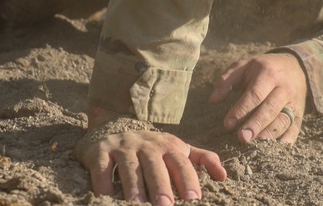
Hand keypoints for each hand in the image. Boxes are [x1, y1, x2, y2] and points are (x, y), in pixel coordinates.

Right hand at [76, 108, 226, 203]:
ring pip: (129, 167)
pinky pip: (101, 167)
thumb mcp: (176, 149)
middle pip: (155, 166)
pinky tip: (106, 197)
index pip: (180, 163)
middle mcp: (146, 145)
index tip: (194, 198)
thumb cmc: (151, 147)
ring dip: (134, 187)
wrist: (111, 125)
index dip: (188, 179)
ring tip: (138, 205)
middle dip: (161, 186)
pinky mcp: (99, 151)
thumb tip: (224, 176)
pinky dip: (103, 182)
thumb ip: (201, 159)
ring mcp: (122, 147)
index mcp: (168, 146)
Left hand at [209, 51, 307, 143]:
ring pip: (283, 121)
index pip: (255, 94)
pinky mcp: (299, 114)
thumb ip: (226, 81)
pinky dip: (286, 141)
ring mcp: (294, 102)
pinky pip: (294, 129)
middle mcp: (284, 88)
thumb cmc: (263, 68)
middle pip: (270, 109)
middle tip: (242, 138)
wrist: (296, 66)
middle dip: (256, 124)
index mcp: (268, 74)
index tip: (227, 124)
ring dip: (269, 135)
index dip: (241, 109)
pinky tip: (274, 150)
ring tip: (254, 146)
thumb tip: (212, 100)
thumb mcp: (244, 66)